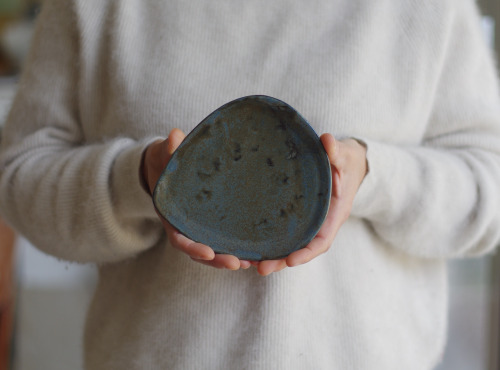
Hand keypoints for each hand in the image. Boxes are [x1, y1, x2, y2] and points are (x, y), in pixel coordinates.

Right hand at [141, 128, 251, 269]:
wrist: (166, 166)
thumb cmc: (165, 160)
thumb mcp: (163, 154)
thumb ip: (168, 148)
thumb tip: (175, 134)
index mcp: (171, 216)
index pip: (179, 238)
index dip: (192, 247)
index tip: (208, 253)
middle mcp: (185, 227)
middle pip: (200, 252)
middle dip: (217, 260)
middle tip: (237, 264)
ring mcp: (199, 228)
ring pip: (213, 251)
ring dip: (231, 258)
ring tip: (252, 263)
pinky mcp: (212, 224)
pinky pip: (223, 240)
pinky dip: (237, 249)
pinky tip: (256, 252)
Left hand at [255, 134, 367, 274]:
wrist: (346, 162)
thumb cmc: (347, 159)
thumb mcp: (345, 154)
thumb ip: (336, 151)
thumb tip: (327, 140)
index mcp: (334, 214)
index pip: (322, 240)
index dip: (307, 253)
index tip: (290, 261)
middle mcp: (320, 222)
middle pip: (302, 249)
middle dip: (282, 261)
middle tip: (260, 269)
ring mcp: (308, 221)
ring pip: (290, 244)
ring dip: (272, 256)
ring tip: (248, 263)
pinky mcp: (297, 215)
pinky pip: (284, 232)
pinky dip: (270, 241)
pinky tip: (250, 246)